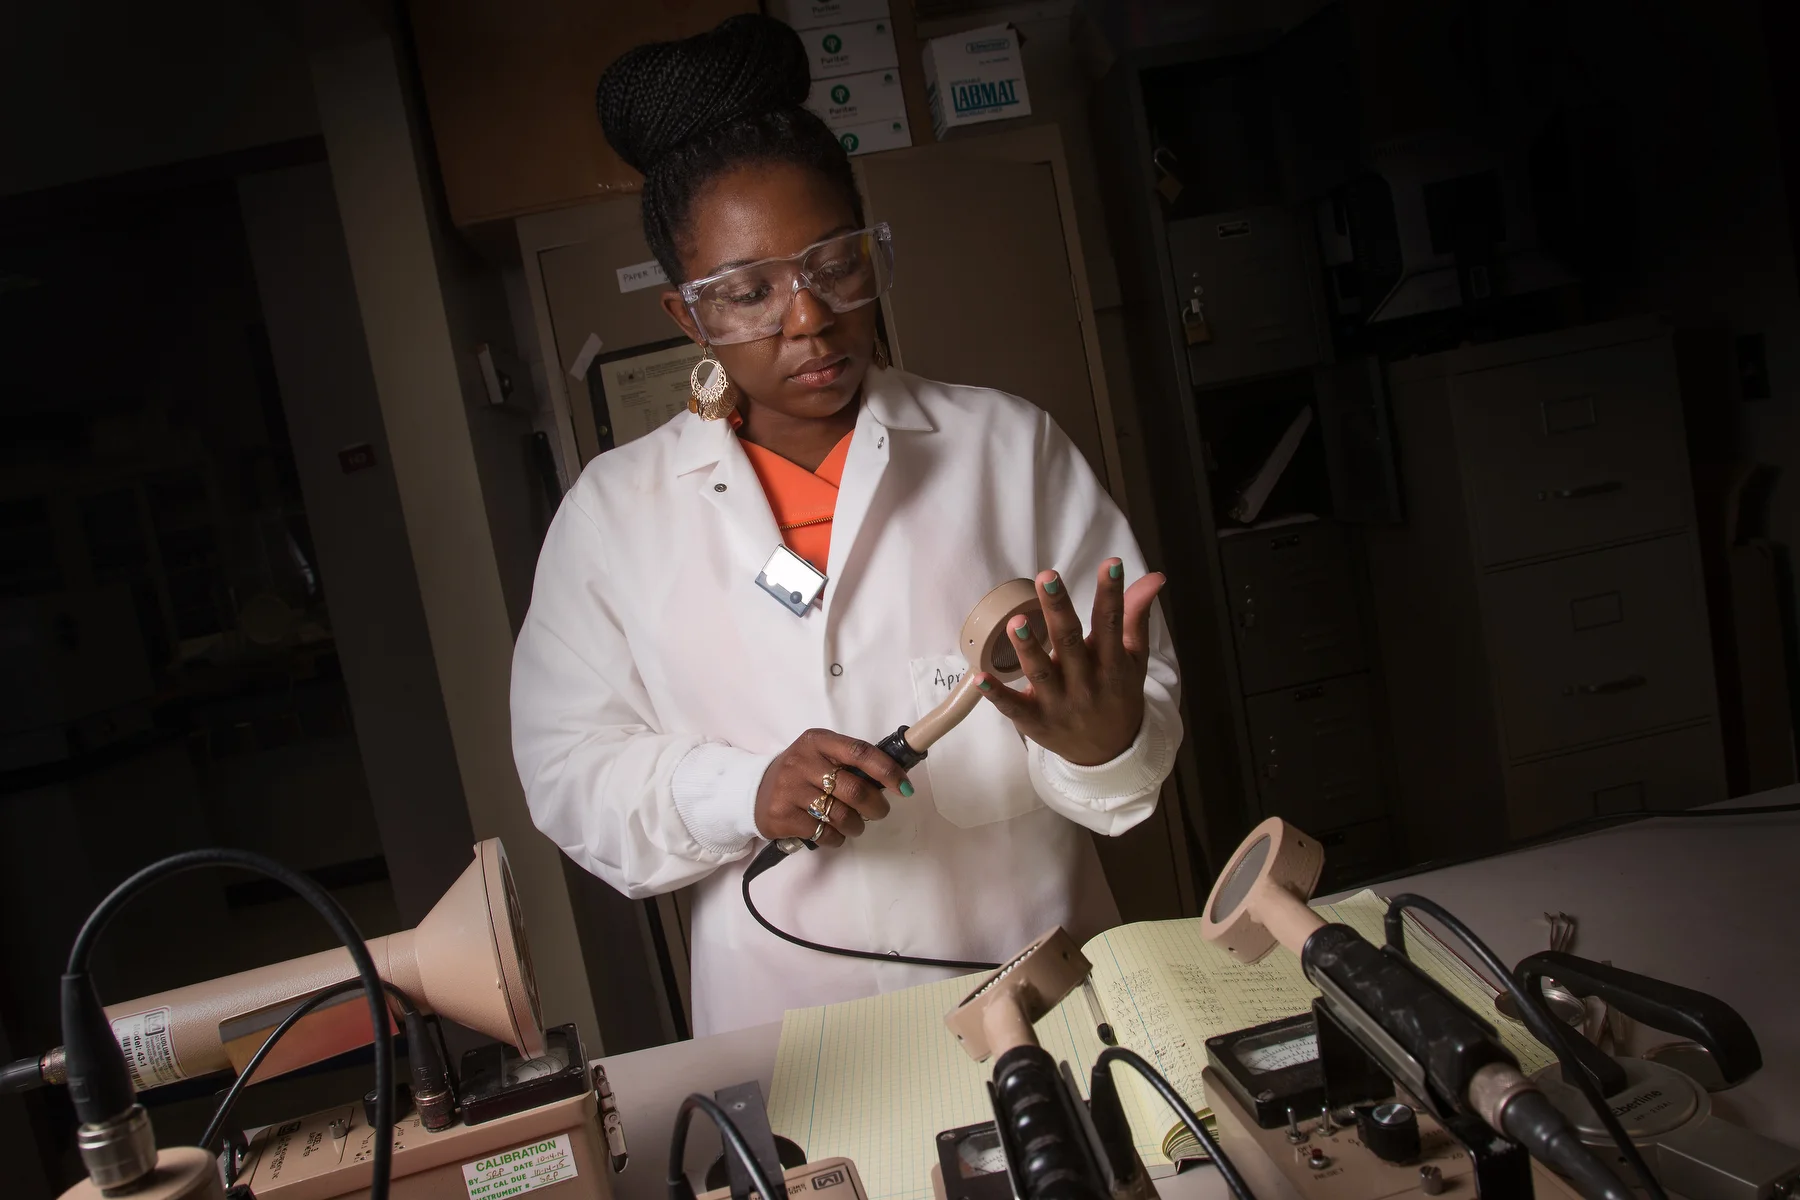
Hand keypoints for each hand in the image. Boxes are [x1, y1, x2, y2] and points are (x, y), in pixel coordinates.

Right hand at [753, 729, 911, 845]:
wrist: (753, 790)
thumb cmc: (800, 773)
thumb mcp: (820, 755)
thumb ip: (851, 762)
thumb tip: (894, 777)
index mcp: (818, 741)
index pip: (860, 752)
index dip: (888, 771)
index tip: (904, 787)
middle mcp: (802, 762)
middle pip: (855, 790)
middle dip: (876, 806)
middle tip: (879, 812)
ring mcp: (790, 790)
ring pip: (841, 815)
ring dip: (856, 825)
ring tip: (854, 824)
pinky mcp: (782, 816)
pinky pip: (823, 833)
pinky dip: (837, 838)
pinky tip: (833, 833)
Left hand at [978, 559, 1164, 765]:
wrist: (1109, 753)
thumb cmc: (1118, 694)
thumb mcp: (1133, 658)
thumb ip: (1135, 616)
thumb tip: (1154, 577)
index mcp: (1112, 665)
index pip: (1111, 624)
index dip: (1111, 593)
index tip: (1110, 564)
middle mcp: (1086, 684)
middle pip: (1070, 643)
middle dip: (1059, 610)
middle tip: (1048, 578)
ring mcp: (1059, 704)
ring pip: (1041, 674)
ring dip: (1028, 648)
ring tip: (1016, 622)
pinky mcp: (1035, 722)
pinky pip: (1013, 708)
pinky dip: (996, 695)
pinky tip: (980, 677)